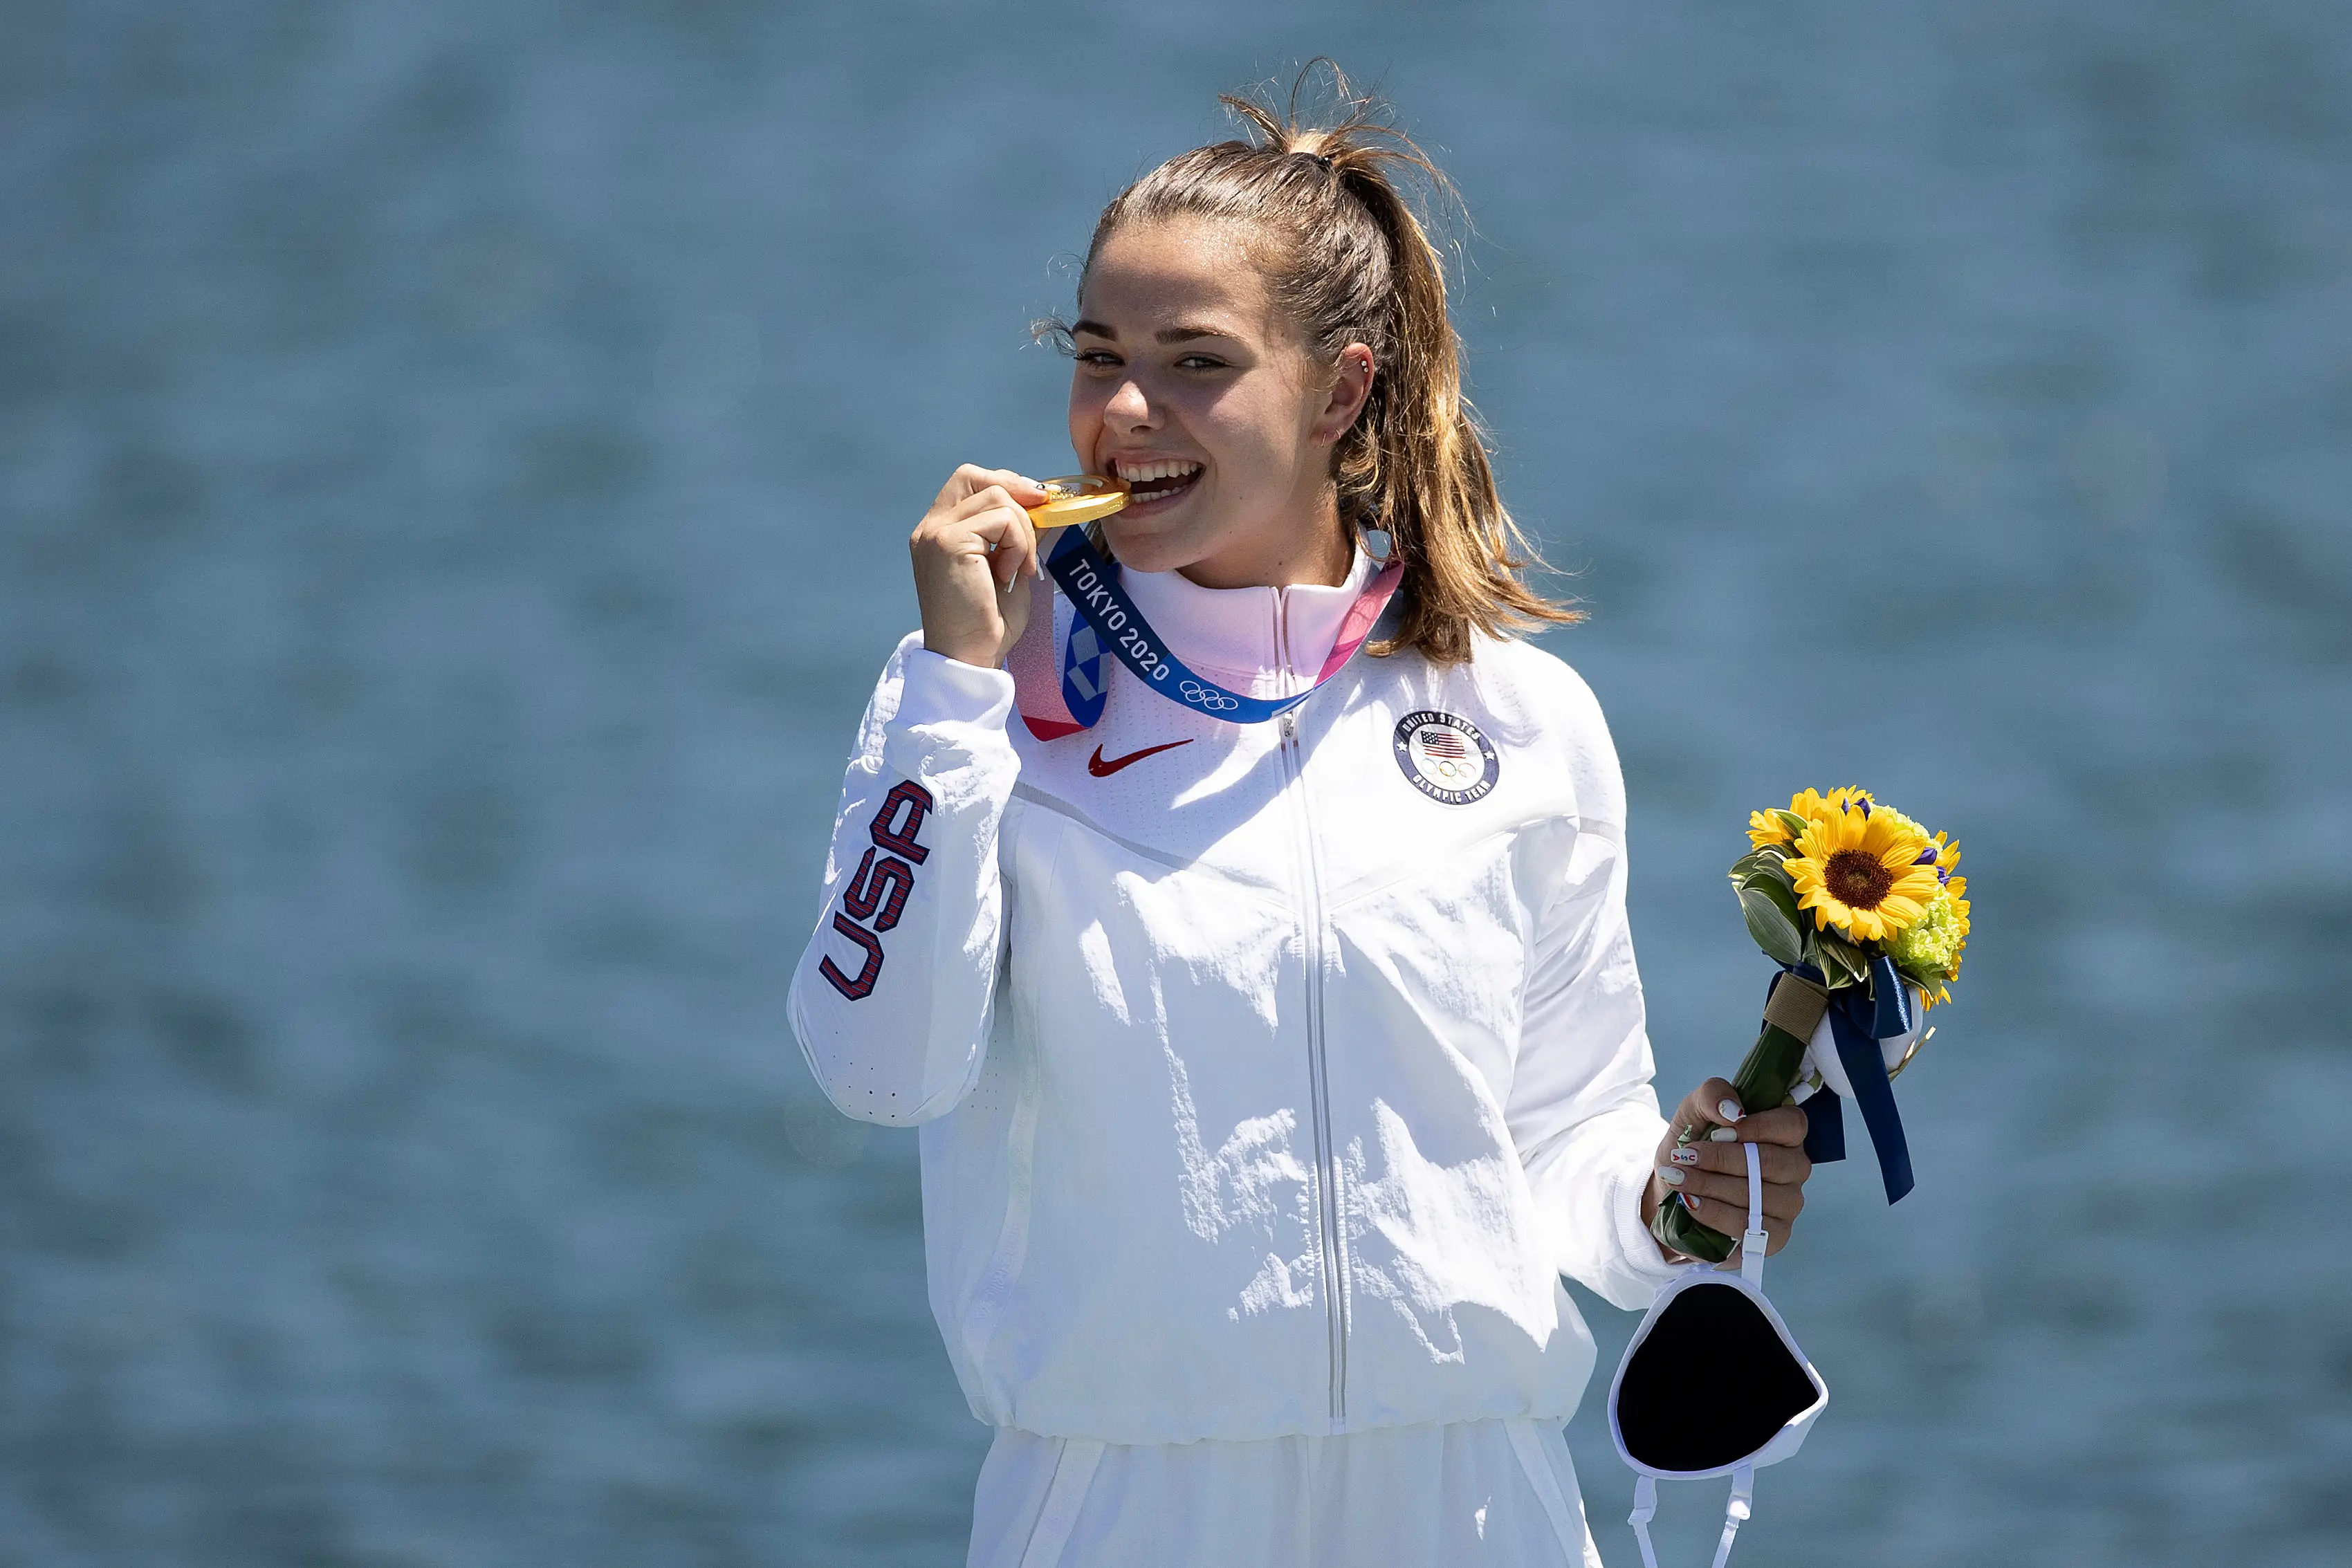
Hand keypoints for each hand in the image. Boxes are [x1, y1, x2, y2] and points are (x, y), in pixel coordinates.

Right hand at [911, 465, 1048, 666]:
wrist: (971, 657)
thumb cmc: (988, 622)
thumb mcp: (1007, 566)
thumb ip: (1015, 534)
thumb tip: (1042, 503)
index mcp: (938, 532)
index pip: (966, 481)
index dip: (1004, 483)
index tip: (1035, 502)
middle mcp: (930, 528)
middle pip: (973, 476)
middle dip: (1014, 490)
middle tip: (1041, 514)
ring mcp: (936, 533)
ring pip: (997, 496)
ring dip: (1022, 531)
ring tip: (1019, 567)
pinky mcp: (949, 543)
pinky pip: (1002, 519)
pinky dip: (1019, 544)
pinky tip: (1012, 574)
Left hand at [1642, 1078, 1812, 1263]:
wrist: (1673, 1189)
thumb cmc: (1693, 1144)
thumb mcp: (1693, 1111)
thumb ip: (1712, 1095)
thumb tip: (1733, 1110)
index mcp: (1784, 1134)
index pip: (1793, 1125)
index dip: (1759, 1126)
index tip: (1720, 1131)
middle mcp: (1794, 1169)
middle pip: (1771, 1163)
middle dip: (1721, 1159)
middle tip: (1684, 1157)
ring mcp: (1788, 1205)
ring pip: (1759, 1196)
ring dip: (1711, 1186)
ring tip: (1679, 1179)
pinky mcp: (1775, 1237)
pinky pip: (1751, 1228)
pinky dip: (1715, 1214)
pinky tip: (1691, 1204)